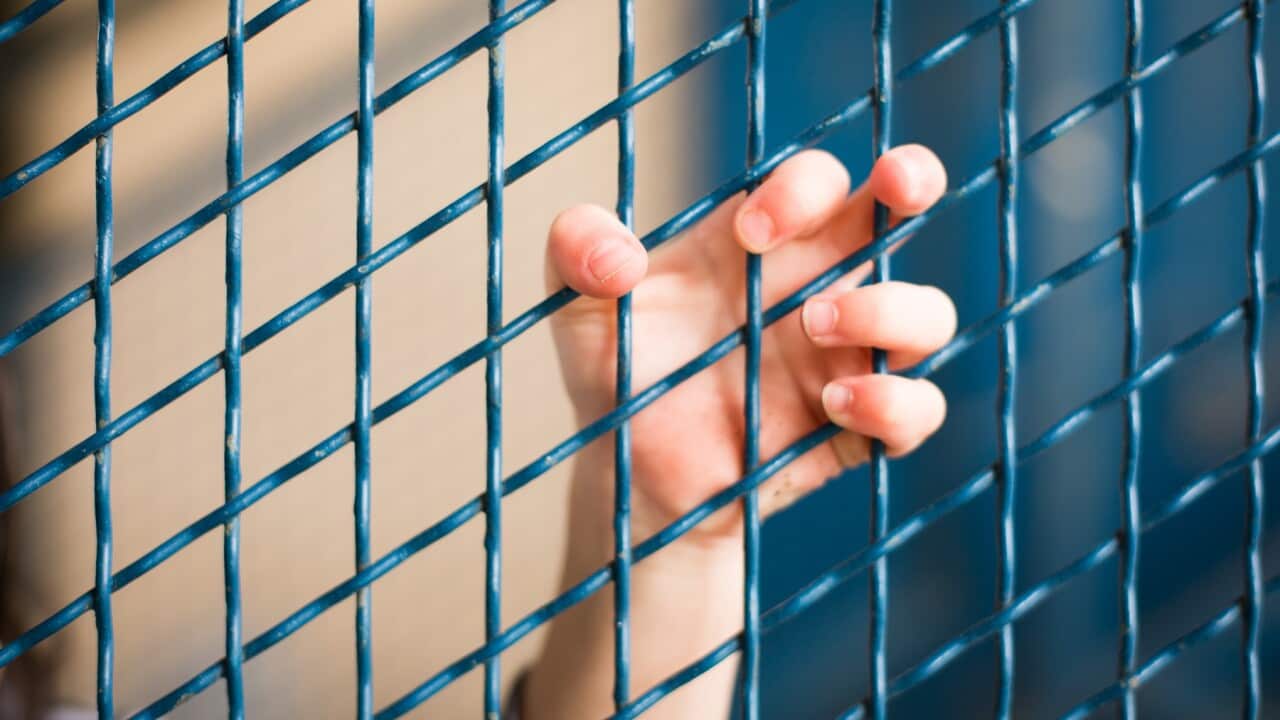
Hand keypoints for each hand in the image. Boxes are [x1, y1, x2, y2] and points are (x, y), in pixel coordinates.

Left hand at [545, 145, 953, 539]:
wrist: (631, 476)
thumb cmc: (618, 376)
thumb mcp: (578, 310)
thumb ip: (575, 255)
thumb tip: (618, 254)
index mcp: (766, 244)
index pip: (819, 181)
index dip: (802, 188)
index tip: (749, 234)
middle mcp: (819, 288)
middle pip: (900, 210)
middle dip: (911, 179)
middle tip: (892, 184)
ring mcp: (846, 358)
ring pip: (927, 312)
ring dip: (888, 308)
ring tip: (815, 325)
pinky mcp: (857, 430)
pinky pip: (919, 408)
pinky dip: (894, 401)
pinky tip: (833, 405)